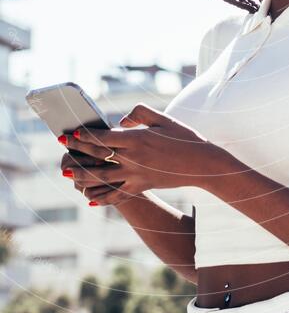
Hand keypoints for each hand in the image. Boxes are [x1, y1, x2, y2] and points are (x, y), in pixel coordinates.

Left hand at [58, 103, 218, 206]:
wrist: (201, 163)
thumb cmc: (184, 137)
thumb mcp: (162, 118)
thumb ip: (139, 114)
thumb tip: (120, 122)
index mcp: (137, 139)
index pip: (103, 137)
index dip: (85, 135)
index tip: (73, 133)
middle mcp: (133, 159)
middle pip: (98, 156)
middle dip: (77, 151)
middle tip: (62, 146)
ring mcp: (136, 175)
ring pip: (102, 178)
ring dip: (82, 176)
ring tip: (68, 173)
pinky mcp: (141, 187)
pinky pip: (117, 195)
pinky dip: (102, 197)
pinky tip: (90, 198)